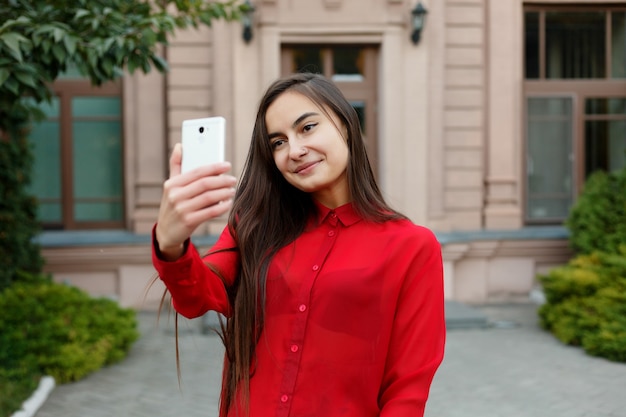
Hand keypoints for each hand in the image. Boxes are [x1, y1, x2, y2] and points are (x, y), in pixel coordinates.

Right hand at [155, 143, 235, 259]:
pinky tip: (228, 203)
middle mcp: (175, 195)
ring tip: (232, 191)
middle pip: (204, 184)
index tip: (227, 165)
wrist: (166, 232)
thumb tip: (180, 145)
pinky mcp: (188, 221)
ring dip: (224, 193)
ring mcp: (181, 209)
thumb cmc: (172, 205)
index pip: (197, 172)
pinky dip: (221, 207)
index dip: (214, 167)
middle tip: (233, 179)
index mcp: (172, 184)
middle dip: (222, 180)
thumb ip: (176, 166)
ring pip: (209, 197)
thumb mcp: (170, 186)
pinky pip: (210, 212)